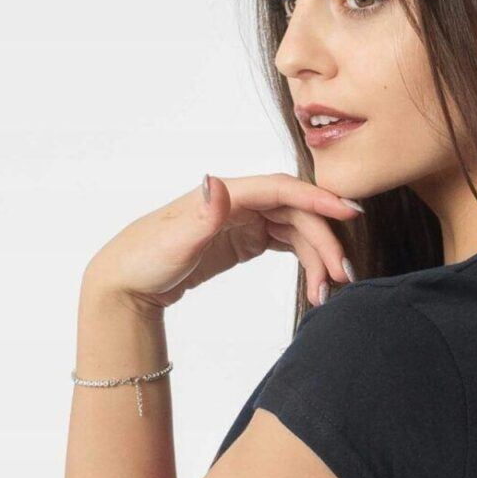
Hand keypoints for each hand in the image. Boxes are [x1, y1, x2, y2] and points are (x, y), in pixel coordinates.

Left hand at [85, 172, 364, 312]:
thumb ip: (201, 215)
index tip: (350, 215)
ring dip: (317, 258)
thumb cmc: (143, 260)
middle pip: (296, 214)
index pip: (282, 190)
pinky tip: (315, 284)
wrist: (126, 284)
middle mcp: (239, 202)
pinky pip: (286, 243)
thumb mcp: (171, 241)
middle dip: (324, 243)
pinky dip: (304, 262)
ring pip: (296, 231)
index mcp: (226, 194)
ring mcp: (243, 221)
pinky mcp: (244, 241)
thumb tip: (218, 183)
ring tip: (327, 293)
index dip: (318, 200)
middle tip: (343, 278)